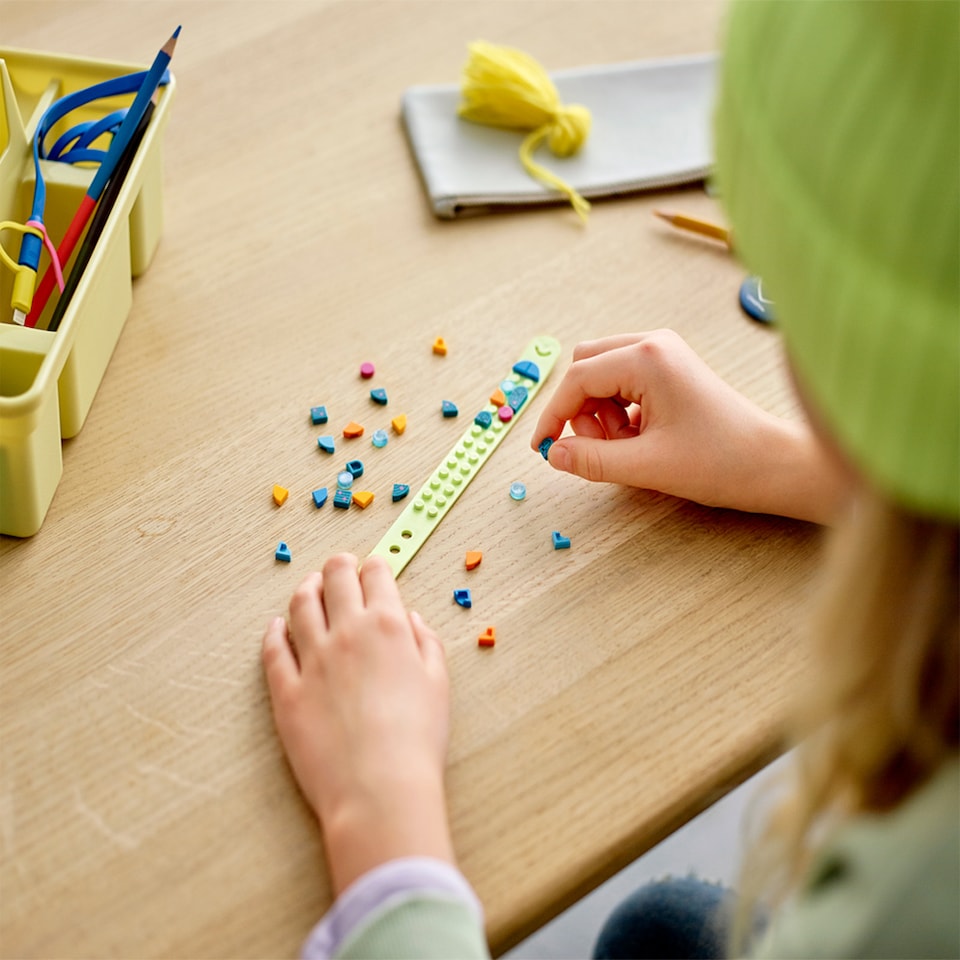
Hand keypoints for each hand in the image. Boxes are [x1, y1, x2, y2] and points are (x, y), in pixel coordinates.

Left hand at [262, 553, 452, 893]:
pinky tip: (277, 627)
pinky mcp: (286, 691)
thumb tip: (410, 620)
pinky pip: (273, 650)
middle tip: (340, 565)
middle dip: (339, 566)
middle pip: (335, 580)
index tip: (374, 568)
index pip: (377, 577)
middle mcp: (347, 633)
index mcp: (388, 626)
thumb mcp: (438, 684)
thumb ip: (426, 643)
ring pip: (300, 606)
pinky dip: (274, 632)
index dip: (375, 568)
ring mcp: (312, 660)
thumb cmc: (417, 739)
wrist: (379, 788)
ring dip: (306, 589)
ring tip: (309, 587)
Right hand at [530, 330, 850, 524]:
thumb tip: (554, 454)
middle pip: (585, 367)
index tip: (544, 447)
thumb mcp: (647, 466)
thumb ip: (592, 460)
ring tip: (627, 447)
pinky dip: (619, 412)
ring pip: (602, 375)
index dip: (554, 415)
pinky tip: (641, 439)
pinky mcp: (671, 370)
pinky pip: (623, 383)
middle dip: (581, 410)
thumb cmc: (723, 461)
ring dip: (600, 413)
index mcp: (648, 358)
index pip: (577, 379)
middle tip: (599, 447)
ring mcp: (664, 354)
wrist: (774, 464)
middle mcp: (654, 345)